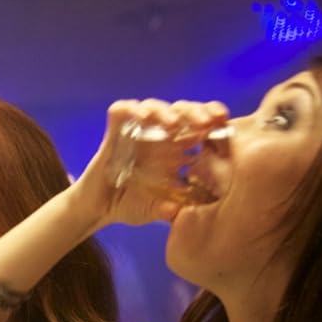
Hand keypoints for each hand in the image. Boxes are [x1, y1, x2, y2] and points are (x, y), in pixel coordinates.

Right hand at [72, 99, 231, 227]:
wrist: (97, 210)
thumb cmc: (131, 206)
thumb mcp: (160, 210)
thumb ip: (177, 210)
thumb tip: (196, 214)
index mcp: (177, 151)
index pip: (200, 127)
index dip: (214, 121)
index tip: (224, 124)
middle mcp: (160, 137)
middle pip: (182, 111)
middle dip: (196, 112)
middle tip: (206, 121)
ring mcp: (137, 132)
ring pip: (155, 107)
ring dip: (166, 111)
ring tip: (173, 124)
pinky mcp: (115, 132)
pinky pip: (122, 111)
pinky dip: (131, 110)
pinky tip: (141, 118)